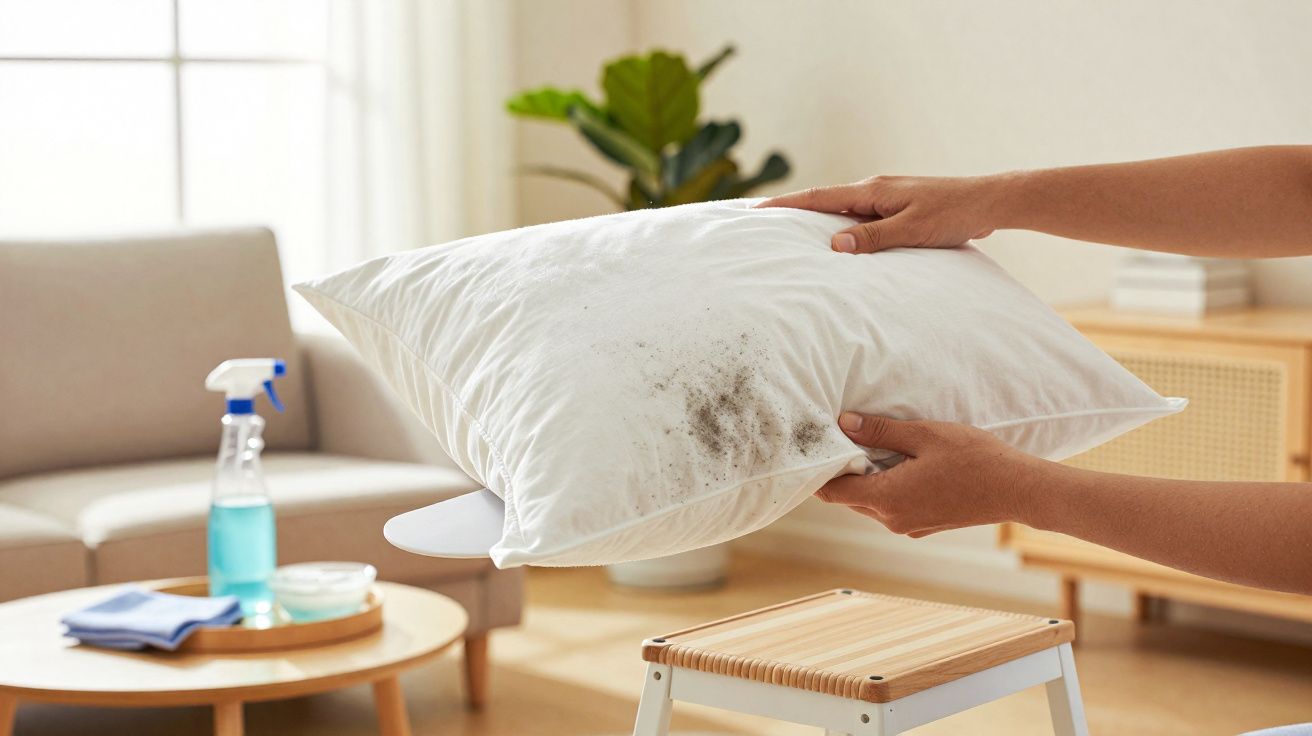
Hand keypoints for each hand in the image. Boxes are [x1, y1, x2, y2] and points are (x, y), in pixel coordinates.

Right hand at [755, 175, 1004, 252]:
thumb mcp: (911, 230)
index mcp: (872, 191)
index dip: (786, 205)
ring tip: (790, 233)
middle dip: (792, 210)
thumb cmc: (953, 215)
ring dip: (816, 218)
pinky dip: (841, 224)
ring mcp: (886, 197)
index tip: (757, 210)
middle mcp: (874, 189)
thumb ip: (873, 238)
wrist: (989, 202)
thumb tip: (835, 244)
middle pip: (824, 199)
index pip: (818, 197)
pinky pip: (859, 215)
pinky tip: (838, 239)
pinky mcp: (897, 207)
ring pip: (842, 208)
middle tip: (762, 222)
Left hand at [816, 412, 1047, 536]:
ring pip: (871, 502)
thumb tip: (844, 424)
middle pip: (850, 497)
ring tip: (875, 445)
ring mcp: (909, 526)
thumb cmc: (974, 458)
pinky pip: (892, 506)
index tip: (820, 446)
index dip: (821, 470)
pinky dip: (888, 486)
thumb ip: (881, 431)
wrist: (1018, 488)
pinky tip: (902, 462)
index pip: (833, 492)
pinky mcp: (924, 525)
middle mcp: (893, 519)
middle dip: (845, 470)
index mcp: (887, 498)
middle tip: (845, 437)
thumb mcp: (924, 435)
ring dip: (868, 477)